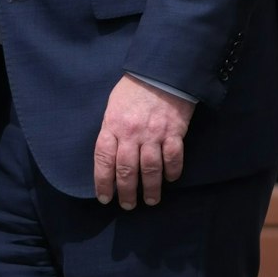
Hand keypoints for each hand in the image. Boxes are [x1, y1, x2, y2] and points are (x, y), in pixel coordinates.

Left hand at [92, 75, 193, 208]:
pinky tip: (170, 179)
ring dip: (151, 189)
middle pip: (126, 170)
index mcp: (112, 125)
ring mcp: (153, 134)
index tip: (105, 198)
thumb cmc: (133, 89)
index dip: (103, 182)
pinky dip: (172, 172)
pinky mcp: (174, 132)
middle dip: (127, 192)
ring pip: (150, 169)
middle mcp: (131, 133)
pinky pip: (173, 158)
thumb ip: (111, 130)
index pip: (104, 160)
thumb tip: (110, 154)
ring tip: (151, 200)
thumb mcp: (113, 106)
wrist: (161, 71)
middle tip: (128, 205)